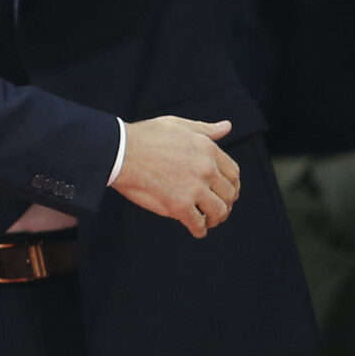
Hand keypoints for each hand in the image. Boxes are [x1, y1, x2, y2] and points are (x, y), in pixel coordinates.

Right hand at [112, 117, 239, 237]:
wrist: (121, 151)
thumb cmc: (146, 136)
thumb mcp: (179, 125)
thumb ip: (206, 129)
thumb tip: (227, 127)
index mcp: (208, 149)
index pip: (233, 173)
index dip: (232, 185)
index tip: (226, 191)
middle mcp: (206, 169)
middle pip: (229, 194)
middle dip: (226, 203)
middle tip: (218, 209)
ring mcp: (194, 188)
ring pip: (219, 211)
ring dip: (215, 219)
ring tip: (208, 221)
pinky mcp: (179, 206)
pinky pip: (198, 224)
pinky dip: (199, 230)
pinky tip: (197, 229)